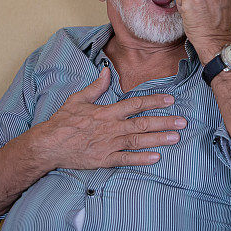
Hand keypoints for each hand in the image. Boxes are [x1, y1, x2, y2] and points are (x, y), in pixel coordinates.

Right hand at [34, 67, 186, 168]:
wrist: (48, 145)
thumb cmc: (62, 121)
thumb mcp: (78, 99)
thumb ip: (96, 86)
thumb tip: (106, 70)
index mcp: (107, 112)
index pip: (135, 104)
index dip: (154, 100)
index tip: (170, 99)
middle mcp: (111, 128)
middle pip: (142, 123)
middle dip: (164, 122)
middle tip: (182, 122)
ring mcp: (109, 145)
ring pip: (138, 141)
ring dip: (158, 139)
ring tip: (176, 137)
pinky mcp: (104, 160)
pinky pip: (125, 160)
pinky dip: (141, 159)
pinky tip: (156, 158)